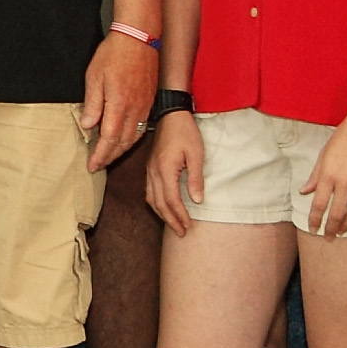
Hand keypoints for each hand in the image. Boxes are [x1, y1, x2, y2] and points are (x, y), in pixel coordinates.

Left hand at [76, 30, 154, 167]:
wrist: (139, 38)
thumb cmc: (114, 54)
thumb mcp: (94, 77)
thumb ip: (92, 104)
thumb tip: (88, 126)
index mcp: (119, 104)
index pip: (109, 139)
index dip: (100, 155)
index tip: (92, 165)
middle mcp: (135, 109)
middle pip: (123, 143)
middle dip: (109, 157)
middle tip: (98, 166)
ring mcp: (144, 106)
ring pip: (134, 137)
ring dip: (121, 150)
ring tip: (109, 157)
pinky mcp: (149, 101)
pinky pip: (141, 127)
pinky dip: (131, 139)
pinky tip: (124, 140)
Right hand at [143, 108, 204, 235]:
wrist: (171, 114)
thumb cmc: (186, 132)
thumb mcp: (196, 154)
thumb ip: (196, 178)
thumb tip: (197, 200)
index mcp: (165, 169)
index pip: (171, 200)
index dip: (180, 215)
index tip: (189, 226)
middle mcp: (153, 172)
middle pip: (159, 203)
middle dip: (170, 220)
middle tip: (182, 232)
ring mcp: (149, 170)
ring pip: (151, 198)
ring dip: (162, 214)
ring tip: (173, 224)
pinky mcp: (150, 167)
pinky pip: (149, 191)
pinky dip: (155, 203)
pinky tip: (163, 208)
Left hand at [300, 123, 346, 237]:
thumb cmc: (342, 138)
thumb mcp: (323, 156)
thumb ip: (315, 177)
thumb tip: (304, 192)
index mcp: (328, 175)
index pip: (318, 205)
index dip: (315, 221)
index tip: (313, 229)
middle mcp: (344, 182)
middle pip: (336, 214)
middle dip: (330, 229)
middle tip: (328, 238)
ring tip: (342, 232)